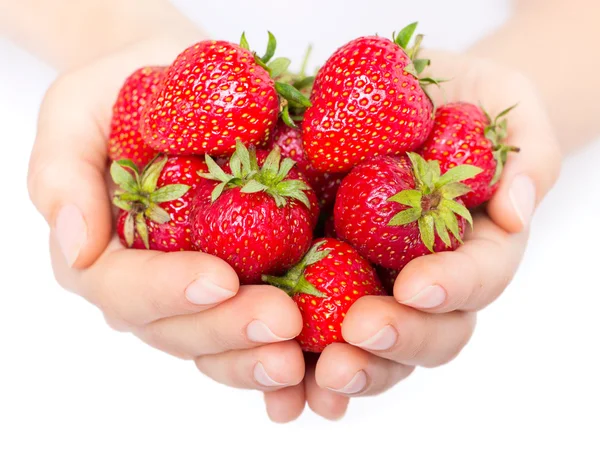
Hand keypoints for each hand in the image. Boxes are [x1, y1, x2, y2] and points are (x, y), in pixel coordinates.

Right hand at [27, 36, 305, 396]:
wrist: (180, 86)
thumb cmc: (124, 93)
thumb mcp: (76, 113)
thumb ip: (63, 176)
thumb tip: (76, 246)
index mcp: (102, 254)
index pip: (124, 288)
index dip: (169, 290)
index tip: (221, 278)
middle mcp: (149, 287)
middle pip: (178, 329)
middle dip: (230, 330)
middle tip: (283, 321)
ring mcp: (197, 293)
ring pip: (219, 344)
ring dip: (259, 355)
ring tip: (304, 358)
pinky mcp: (244, 283)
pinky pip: (257, 331)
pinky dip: (285, 352)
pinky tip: (318, 363)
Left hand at [263, 50, 561, 421]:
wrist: (404, 96)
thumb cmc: (462, 98)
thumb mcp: (507, 106)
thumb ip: (527, 154)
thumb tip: (514, 211)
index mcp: (475, 244)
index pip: (478, 277)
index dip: (453, 287)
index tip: (417, 286)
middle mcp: (428, 277)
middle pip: (431, 331)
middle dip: (400, 340)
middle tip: (358, 335)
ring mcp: (378, 282)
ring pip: (378, 348)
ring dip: (353, 369)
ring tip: (320, 374)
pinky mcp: (326, 276)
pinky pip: (317, 328)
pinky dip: (302, 363)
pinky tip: (280, 383)